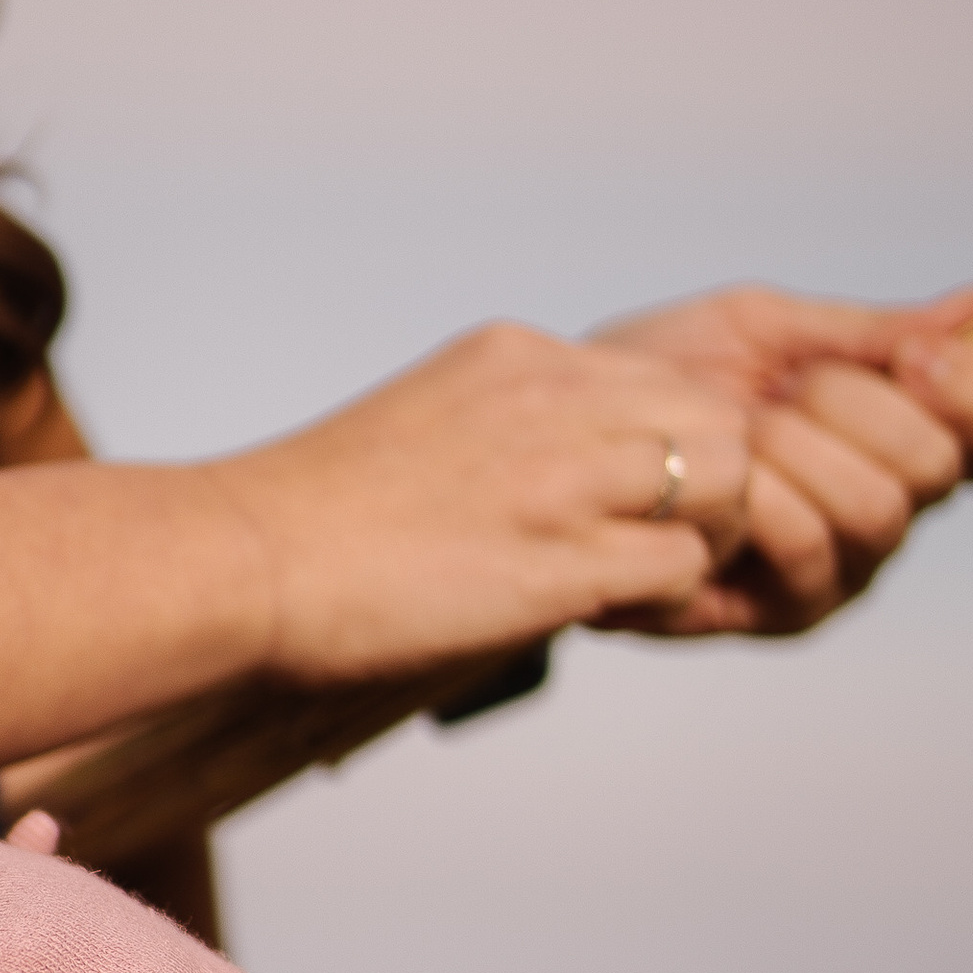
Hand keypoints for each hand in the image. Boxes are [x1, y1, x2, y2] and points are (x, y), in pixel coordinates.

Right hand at [206, 320, 757, 684]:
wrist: (245, 559)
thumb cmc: (308, 519)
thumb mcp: (417, 422)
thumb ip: (494, 428)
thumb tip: (527, 479)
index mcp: (519, 356)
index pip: (660, 377)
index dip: (667, 447)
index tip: (631, 503)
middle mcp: (557, 397)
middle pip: (716, 416)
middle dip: (715, 484)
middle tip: (668, 544)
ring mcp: (564, 475)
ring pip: (727, 478)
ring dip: (707, 537)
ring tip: (648, 580)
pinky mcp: (560, 559)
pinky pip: (682, 563)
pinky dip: (670, 597)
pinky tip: (613, 616)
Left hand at [596, 283, 972, 633]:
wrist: (567, 443)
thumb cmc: (662, 385)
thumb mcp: (761, 331)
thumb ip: (865, 330)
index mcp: (900, 442)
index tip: (916, 354)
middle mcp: (885, 515)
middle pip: (937, 469)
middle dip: (858, 408)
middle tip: (783, 390)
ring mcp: (838, 573)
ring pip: (880, 513)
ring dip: (804, 450)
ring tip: (738, 432)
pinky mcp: (780, 615)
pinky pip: (810, 555)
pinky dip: (763, 501)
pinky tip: (718, 481)